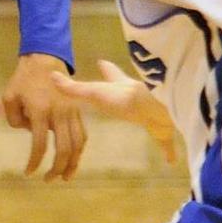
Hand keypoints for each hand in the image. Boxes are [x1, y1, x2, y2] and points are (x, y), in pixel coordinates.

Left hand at [2, 53, 86, 181]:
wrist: (45, 59)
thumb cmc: (23, 80)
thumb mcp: (9, 97)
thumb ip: (14, 120)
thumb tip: (29, 134)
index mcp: (40, 111)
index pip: (39, 145)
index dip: (34, 162)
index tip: (28, 173)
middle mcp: (59, 113)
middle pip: (64, 149)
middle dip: (57, 168)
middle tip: (48, 180)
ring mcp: (71, 112)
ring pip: (78, 144)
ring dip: (72, 163)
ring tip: (64, 177)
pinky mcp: (78, 111)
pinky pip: (82, 134)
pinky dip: (79, 150)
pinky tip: (73, 160)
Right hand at [50, 59, 176, 163]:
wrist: (157, 108)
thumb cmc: (124, 99)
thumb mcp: (95, 93)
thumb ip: (75, 89)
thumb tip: (51, 76)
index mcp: (121, 87)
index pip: (111, 74)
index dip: (106, 67)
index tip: (102, 61)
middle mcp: (139, 96)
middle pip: (133, 92)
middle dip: (129, 91)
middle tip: (127, 93)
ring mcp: (155, 112)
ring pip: (152, 115)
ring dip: (151, 120)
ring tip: (150, 126)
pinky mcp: (165, 130)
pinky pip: (166, 142)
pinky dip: (168, 150)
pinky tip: (170, 160)